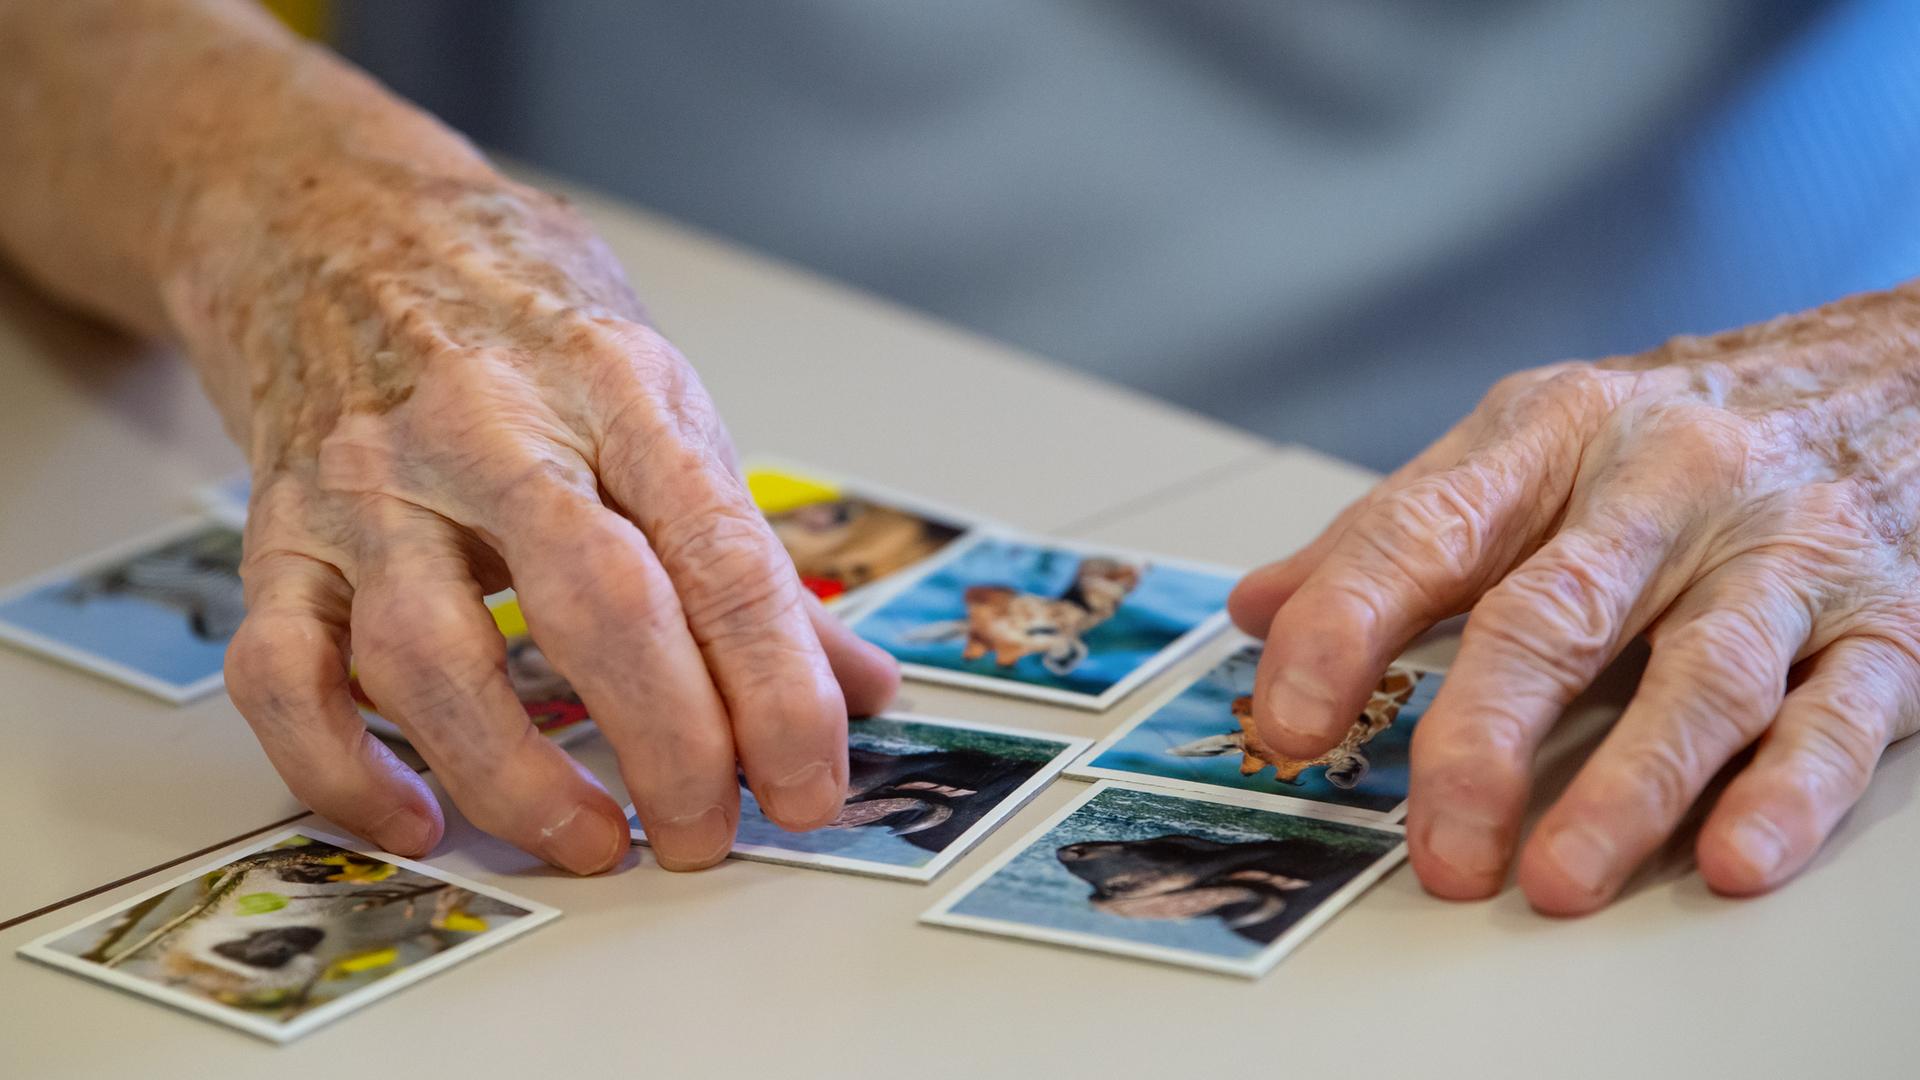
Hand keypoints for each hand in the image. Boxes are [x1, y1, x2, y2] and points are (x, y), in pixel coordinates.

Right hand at [192, 163, 898, 872]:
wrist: (333, 225)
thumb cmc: (516, 318)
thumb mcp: (656, 399)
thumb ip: (746, 550)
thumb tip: (858, 684)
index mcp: (616, 390)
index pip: (721, 556)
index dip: (778, 689)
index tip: (809, 785)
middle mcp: (489, 432)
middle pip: (596, 606)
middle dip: (671, 743)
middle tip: (708, 834)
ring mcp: (370, 486)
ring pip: (430, 657)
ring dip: (518, 777)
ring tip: (594, 842)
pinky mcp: (277, 536)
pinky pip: (283, 674)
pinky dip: (342, 768)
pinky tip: (418, 818)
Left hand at [1228, 289, 1919, 912]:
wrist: (1894, 372)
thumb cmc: (1679, 428)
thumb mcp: (1524, 445)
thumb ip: (1392, 533)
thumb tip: (1257, 610)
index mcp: (1552, 437)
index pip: (1424, 531)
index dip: (1344, 626)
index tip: (1286, 719)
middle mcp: (1666, 485)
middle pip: (1556, 614)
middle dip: (1484, 735)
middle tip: (1437, 841)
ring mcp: (1781, 553)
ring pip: (1701, 675)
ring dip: (1628, 787)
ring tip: (1558, 878)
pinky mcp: (1888, 623)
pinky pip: (1836, 714)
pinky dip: (1785, 792)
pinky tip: (1732, 856)